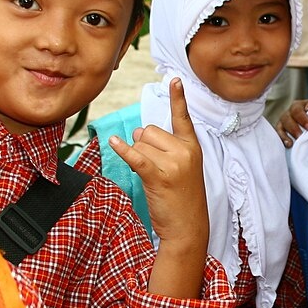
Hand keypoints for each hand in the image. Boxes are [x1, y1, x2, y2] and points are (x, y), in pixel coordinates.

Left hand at [109, 78, 209, 292]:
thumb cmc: (183, 199)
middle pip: (151, 131)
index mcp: (193, 148)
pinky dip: (122, 149)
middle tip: (155, 168)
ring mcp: (173, 163)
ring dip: (138, 158)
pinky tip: (114, 143)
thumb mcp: (184, 169)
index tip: (174, 79)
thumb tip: (138, 134)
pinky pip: (135, 155)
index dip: (178, 98)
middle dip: (144, 145)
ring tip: (153, 178)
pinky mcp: (158, 175)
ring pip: (140, 144)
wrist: (188, 227)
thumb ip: (167, 149)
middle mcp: (184, 151)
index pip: (183, 118)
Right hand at [276, 98, 307, 147]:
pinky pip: (279, 135)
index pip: (296, 110)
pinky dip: (282, 140)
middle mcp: (288, 113)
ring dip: (285, 136)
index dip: (302, 118)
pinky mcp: (281, 132)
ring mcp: (283, 123)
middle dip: (293, 128)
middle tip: (300, 136)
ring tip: (290, 144)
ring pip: (280, 127)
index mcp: (297, 106)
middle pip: (286, 119)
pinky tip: (287, 145)